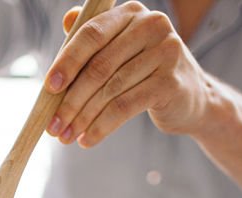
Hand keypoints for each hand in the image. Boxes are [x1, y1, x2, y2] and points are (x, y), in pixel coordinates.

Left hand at [44, 2, 213, 147]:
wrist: (192, 98)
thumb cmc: (147, 73)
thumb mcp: (122, 50)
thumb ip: (96, 38)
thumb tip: (66, 20)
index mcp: (132, 13)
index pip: (92, 34)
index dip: (67, 61)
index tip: (49, 87)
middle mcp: (152, 26)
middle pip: (99, 66)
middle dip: (71, 100)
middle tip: (53, 125)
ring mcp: (165, 53)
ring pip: (110, 90)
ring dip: (83, 117)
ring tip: (67, 136)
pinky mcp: (170, 83)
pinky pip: (125, 107)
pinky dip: (102, 127)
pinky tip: (88, 140)